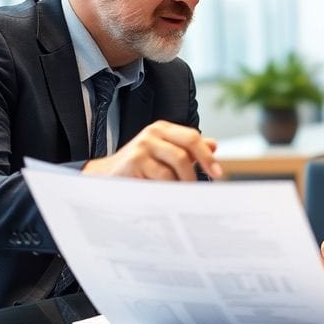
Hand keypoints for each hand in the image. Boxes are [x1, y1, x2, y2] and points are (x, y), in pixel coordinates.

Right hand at [81, 121, 221, 180]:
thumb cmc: (139, 167)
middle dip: (200, 167)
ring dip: (182, 182)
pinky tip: (164, 194)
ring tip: (179, 193)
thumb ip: (187, 149)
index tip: (218, 173)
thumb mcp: (164, 154)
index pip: (193, 137)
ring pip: (177, 164)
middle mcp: (153, 132)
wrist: (106, 176)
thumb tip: (214, 145)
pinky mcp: (135, 160)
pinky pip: (162, 177)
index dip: (207, 156)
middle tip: (203, 185)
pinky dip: (168, 188)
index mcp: (163, 129)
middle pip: (187, 147)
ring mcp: (143, 145)